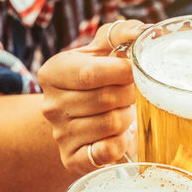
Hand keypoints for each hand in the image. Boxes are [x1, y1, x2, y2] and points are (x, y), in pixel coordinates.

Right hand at [40, 20, 142, 174]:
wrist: (81, 118)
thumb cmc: (97, 78)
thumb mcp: (102, 50)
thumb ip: (121, 35)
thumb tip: (140, 32)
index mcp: (53, 72)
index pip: (91, 73)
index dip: (123, 72)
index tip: (137, 70)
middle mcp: (51, 105)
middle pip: (105, 99)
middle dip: (129, 94)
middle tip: (132, 92)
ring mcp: (59, 134)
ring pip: (111, 124)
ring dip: (128, 116)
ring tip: (124, 111)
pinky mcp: (72, 159)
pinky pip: (107, 152)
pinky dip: (121, 142)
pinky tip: (120, 134)